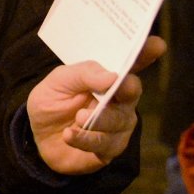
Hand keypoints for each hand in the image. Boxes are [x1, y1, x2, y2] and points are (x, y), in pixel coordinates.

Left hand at [27, 36, 165, 174]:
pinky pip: (104, 144)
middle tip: (121, 85)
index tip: (157, 44)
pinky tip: (69, 135)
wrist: (36, 136)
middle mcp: (120, 100)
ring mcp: (118, 126)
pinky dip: (85, 139)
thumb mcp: (59, 81)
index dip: (146, 53)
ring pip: (120, 120)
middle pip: (132, 91)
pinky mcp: (109, 149)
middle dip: (128, 88)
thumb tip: (113, 76)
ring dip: (100, 119)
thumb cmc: (52, 101)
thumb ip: (84, 74)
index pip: (132, 63)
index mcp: (110, 78)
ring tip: (78, 117)